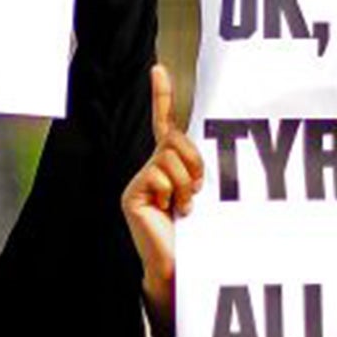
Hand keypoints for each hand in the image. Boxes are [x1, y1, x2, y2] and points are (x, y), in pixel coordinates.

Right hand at [123, 64, 203, 336]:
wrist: (180, 267)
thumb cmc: (199, 234)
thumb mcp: (203, 193)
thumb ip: (198, 168)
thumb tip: (197, 158)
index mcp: (168, 166)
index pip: (164, 125)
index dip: (161, 96)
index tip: (157, 69)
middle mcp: (150, 169)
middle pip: (175, 139)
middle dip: (195, 160)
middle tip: (198, 191)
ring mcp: (139, 181)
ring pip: (171, 157)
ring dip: (188, 184)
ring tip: (184, 208)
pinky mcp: (133, 193)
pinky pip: (160, 174)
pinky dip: (175, 193)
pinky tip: (171, 213)